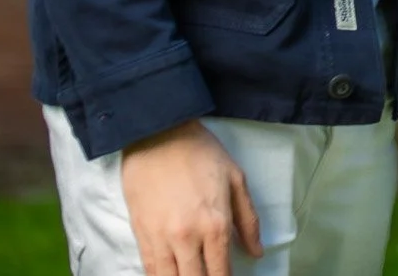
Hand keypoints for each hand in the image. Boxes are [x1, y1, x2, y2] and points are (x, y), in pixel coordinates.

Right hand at [119, 120, 262, 275]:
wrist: (158, 134)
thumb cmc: (201, 153)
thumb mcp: (236, 180)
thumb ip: (248, 221)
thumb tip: (256, 252)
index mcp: (215, 225)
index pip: (221, 272)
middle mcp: (187, 238)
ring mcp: (160, 239)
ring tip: (192, 275)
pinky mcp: (141, 234)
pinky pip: (150, 269)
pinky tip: (171, 275)